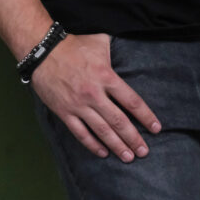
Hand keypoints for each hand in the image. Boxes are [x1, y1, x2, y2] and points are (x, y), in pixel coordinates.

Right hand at [31, 32, 161, 160]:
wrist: (43, 51)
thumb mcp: (99, 41)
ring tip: (128, 157)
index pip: (132, 101)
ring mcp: (78, 105)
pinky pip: (80, 133)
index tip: (156, 128)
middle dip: (133, 138)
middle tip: (144, 152)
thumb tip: (130, 47)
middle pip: (119, 121)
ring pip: (102, 131)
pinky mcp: (64, 112)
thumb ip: (116, 50)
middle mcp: (94, 94)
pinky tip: (103, 152)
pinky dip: (92, 145)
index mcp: (106, 76)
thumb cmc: (73, 44)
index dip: (146, 117)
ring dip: (117, 146)